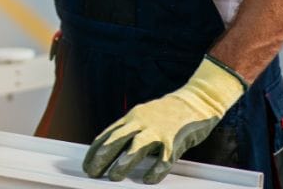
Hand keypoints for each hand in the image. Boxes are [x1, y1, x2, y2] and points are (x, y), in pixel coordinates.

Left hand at [82, 56, 245, 183]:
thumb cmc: (167, 113)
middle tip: (92, 172)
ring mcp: (158, 130)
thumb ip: (130, 130)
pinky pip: (163, 159)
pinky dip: (154, 171)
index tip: (87, 163)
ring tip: (113, 176)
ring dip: (123, 162)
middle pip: (117, 139)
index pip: (108, 133)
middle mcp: (142, 122)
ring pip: (136, 147)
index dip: (95, 150)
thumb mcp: (143, 116)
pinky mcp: (174, 140)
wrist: (195, 101)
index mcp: (132, 117)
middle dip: (102, 156)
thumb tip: (111, 148)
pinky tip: (148, 180)